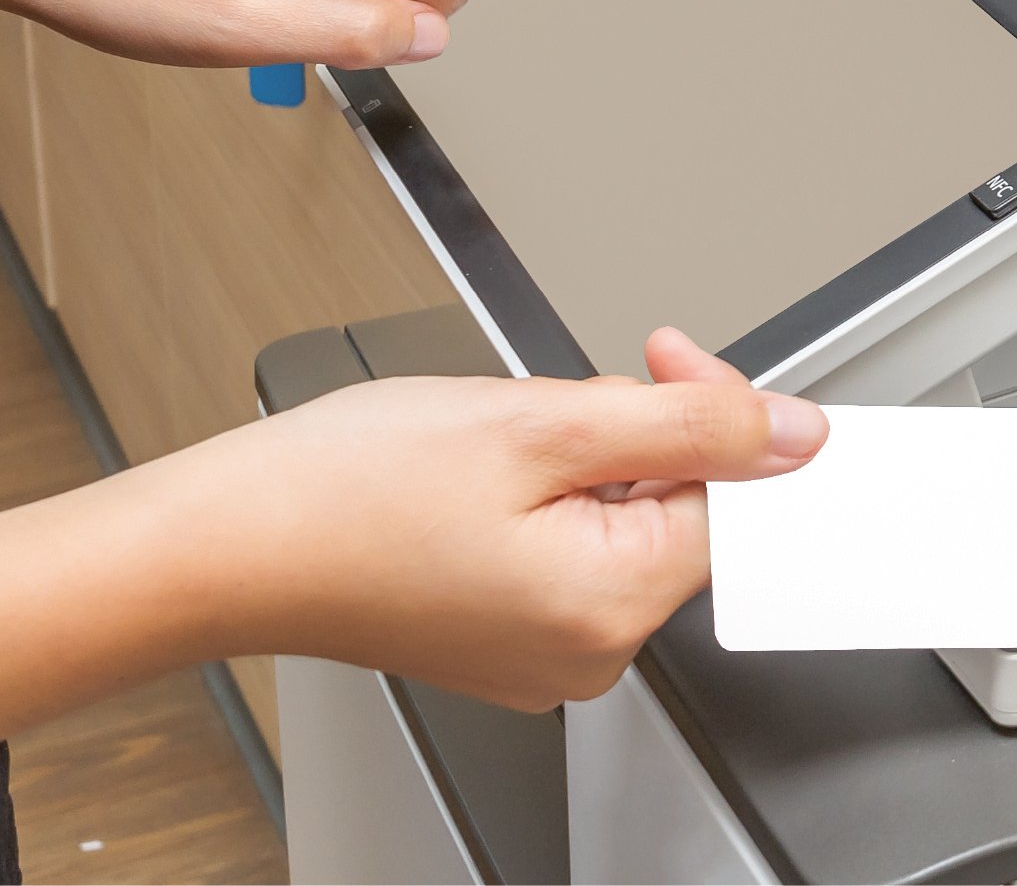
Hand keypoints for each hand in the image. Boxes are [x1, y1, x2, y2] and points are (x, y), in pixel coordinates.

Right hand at [158, 329, 824, 707]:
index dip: (713, 413)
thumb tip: (793, 436)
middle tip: (552, 398)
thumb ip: (688, 425)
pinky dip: (549, 497)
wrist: (223, 544)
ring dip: (589, 457)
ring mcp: (548, 654)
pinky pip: (571, 551)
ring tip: (499, 438)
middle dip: (639, 431)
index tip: (667, 362)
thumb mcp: (541, 422)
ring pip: (624, 522)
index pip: (738, 499)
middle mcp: (592, 651)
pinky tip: (484, 477)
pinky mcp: (508, 640)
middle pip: (683, 510)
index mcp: (614, 605)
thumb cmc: (346, 489)